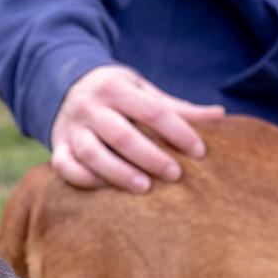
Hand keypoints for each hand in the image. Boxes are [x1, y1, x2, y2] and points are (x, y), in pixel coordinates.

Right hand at [50, 65, 224, 191]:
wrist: (67, 87)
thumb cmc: (118, 98)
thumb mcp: (144, 93)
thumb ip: (178, 109)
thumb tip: (220, 116)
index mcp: (116, 88)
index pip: (151, 110)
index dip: (177, 132)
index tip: (199, 152)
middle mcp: (91, 106)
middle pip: (121, 134)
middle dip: (150, 156)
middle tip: (175, 175)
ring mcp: (72, 128)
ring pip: (92, 152)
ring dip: (118, 172)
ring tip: (144, 188)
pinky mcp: (57, 147)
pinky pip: (64, 166)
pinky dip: (83, 179)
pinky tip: (105, 190)